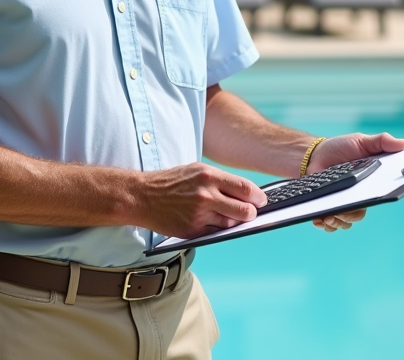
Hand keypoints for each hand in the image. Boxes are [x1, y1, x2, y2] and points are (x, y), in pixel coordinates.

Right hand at [138, 163, 267, 238]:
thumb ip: (220, 180)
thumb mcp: (197, 170)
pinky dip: (217, 228)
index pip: (245, 189)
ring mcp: (199, 215)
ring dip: (234, 222)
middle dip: (252, 213)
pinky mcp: (192, 230)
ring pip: (231, 224)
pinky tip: (212, 221)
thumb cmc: (172, 182)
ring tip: (228, 215)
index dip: (258, 197)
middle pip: (244, 211)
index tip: (262, 200)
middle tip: (251, 212)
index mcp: (208, 176)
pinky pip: (215, 232)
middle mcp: (205, 196)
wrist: (142, 196)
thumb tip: (246, 192)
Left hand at [306, 132, 403, 232]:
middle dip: (350, 215)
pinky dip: (323, 224)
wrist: (315, 153)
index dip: (375, 202)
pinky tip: (318, 218)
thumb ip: (382, 142)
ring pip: (343, 223)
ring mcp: (341, 204)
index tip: (368, 201)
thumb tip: (403, 143)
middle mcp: (357, 198)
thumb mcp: (362, 141)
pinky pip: (328, 224)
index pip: (377, 198)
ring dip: (336, 222)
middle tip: (341, 210)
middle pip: (358, 215)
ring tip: (328, 216)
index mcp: (369, 185)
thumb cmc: (341, 147)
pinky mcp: (326, 207)